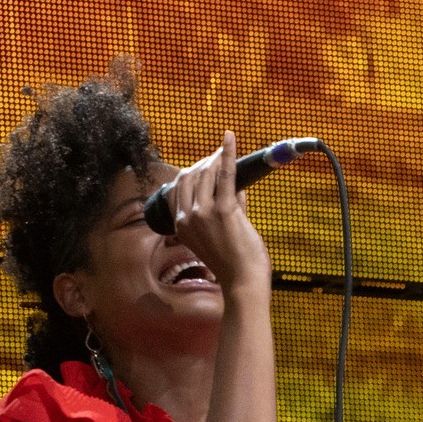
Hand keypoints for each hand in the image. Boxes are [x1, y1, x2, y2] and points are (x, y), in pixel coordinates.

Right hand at [168, 131, 270, 295]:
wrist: (243, 283)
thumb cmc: (235, 264)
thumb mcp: (220, 236)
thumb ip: (227, 210)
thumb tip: (237, 187)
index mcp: (180, 225)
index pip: (179, 188)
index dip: (193, 173)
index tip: (206, 165)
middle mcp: (186, 217)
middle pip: (190, 176)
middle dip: (204, 163)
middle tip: (219, 155)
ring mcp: (202, 213)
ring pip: (206, 173)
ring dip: (216, 158)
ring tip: (226, 149)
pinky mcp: (223, 211)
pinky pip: (225, 174)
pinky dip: (228, 153)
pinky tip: (230, 139)